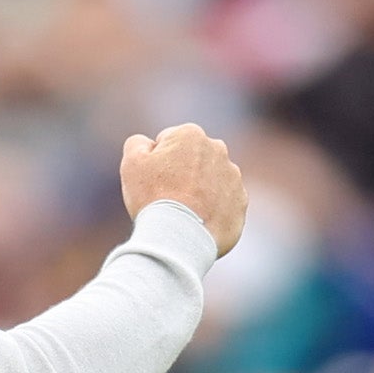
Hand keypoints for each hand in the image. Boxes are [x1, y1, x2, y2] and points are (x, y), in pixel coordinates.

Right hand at [119, 124, 249, 257]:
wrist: (180, 238)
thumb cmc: (153, 197)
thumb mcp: (132, 163)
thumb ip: (138, 143)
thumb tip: (149, 144)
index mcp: (190, 134)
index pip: (168, 142)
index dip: (156, 162)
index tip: (153, 181)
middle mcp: (218, 149)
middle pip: (192, 159)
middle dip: (182, 171)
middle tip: (167, 196)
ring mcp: (233, 176)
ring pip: (210, 180)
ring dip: (199, 190)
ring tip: (183, 211)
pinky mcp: (240, 202)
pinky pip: (224, 202)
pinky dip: (212, 209)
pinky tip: (198, 222)